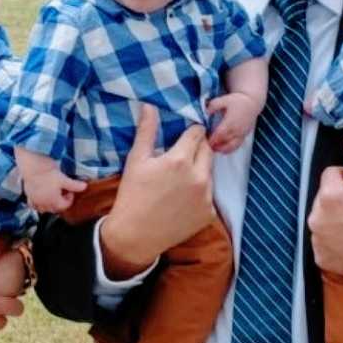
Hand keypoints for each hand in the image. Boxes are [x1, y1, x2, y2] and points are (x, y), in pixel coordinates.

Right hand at [24, 166, 87, 213]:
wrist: (32, 168)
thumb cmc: (46, 174)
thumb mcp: (63, 179)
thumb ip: (74, 185)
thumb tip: (84, 187)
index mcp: (54, 201)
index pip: (65, 205)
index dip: (69, 198)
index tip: (70, 191)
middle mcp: (45, 204)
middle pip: (55, 208)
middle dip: (60, 202)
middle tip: (62, 193)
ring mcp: (36, 201)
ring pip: (44, 209)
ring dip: (49, 205)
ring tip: (52, 196)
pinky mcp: (29, 196)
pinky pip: (33, 205)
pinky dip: (37, 204)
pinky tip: (40, 198)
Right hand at [100, 105, 213, 277]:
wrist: (135, 236)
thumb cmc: (132, 195)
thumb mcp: (136, 160)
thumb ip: (147, 131)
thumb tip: (150, 105)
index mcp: (180, 159)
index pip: (197, 133)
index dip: (190, 132)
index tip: (182, 136)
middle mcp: (198, 176)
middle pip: (207, 149)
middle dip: (196, 149)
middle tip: (179, 157)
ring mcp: (206, 196)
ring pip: (209, 171)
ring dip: (199, 170)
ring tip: (178, 180)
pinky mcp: (209, 213)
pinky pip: (209, 194)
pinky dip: (200, 192)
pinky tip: (182, 198)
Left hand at [207, 92, 258, 153]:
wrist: (252, 103)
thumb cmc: (237, 101)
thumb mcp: (224, 99)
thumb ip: (213, 105)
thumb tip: (205, 112)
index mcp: (231, 121)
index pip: (219, 134)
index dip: (212, 139)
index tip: (204, 140)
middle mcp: (237, 129)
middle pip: (224, 142)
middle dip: (214, 145)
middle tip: (205, 145)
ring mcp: (241, 134)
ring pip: (230, 146)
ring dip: (221, 149)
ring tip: (213, 148)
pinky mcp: (244, 137)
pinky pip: (236, 146)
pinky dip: (228, 150)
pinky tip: (221, 149)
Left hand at [308, 133, 342, 289]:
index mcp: (330, 196)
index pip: (331, 174)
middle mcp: (317, 218)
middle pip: (324, 197)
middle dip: (339, 197)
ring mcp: (318, 240)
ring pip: (322, 219)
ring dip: (334, 218)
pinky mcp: (322, 258)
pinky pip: (324, 242)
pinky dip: (334, 240)